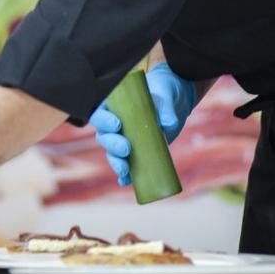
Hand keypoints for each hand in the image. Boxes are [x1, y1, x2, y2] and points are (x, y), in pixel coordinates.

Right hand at [89, 63, 196, 185]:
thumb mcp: (165, 95)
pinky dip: (125, 176)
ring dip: (116, 162)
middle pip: (104, 136)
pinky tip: (127, 182)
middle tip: (126, 148)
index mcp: (114, 105)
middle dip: (112, 144)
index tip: (117, 125)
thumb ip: (166, 108)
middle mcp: (115, 124)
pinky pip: (126, 165)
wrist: (174, 101)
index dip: (104, 121)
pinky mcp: (136, 151)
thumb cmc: (164, 91)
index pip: (100, 114)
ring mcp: (124, 139)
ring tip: (125, 169)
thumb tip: (168, 125)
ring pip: (112, 153)